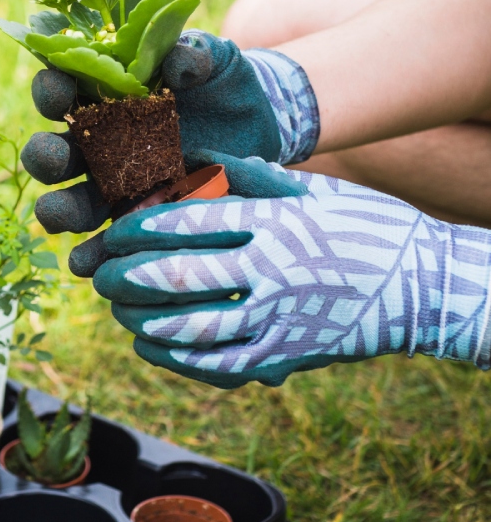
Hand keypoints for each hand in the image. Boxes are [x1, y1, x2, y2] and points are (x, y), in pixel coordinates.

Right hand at [22, 32, 319, 274]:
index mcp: (106, 94)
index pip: (65, 88)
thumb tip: (176, 64)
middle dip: (45, 155)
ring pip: (71, 201)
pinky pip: (106, 242)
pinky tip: (87, 265)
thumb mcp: (214, 58)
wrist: (258, 126)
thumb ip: (194, 52)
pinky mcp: (137, 218)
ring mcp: (115, 184)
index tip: (61, 93)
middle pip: (55, 150)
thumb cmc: (224, 82)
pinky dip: (93, 255)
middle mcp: (99, 141)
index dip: (53, 90)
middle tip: (54, 159)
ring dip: (57, 210)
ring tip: (54, 217)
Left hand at [93, 167, 490, 388]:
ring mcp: (281, 320)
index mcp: (274, 223)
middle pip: (180, 276)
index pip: (189, 223)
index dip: (139, 227)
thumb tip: (194, 155)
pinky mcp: (288, 358)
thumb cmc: (363, 225)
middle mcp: (273, 272)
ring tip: (116, 309)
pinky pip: (221, 366)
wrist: (421, 285)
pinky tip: (149, 345)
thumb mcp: (312, 188)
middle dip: (126, 276)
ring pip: (193, 328)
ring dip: (143, 319)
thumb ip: (250, 175)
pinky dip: (176, 358)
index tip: (112, 229)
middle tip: (99, 274)